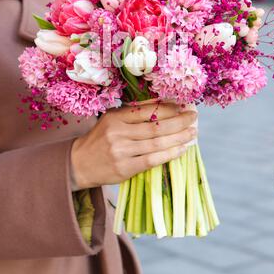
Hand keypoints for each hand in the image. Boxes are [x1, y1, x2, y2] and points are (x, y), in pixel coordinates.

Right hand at [71, 102, 197, 188]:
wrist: (78, 163)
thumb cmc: (100, 139)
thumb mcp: (112, 119)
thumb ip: (134, 113)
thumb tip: (164, 104)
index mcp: (116, 117)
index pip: (147, 110)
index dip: (168, 108)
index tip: (183, 105)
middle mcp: (118, 132)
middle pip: (156, 126)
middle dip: (179, 121)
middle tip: (194, 117)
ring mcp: (121, 151)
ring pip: (157, 143)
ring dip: (179, 137)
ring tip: (193, 132)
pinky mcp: (125, 168)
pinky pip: (153, 160)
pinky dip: (170, 153)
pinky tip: (182, 149)